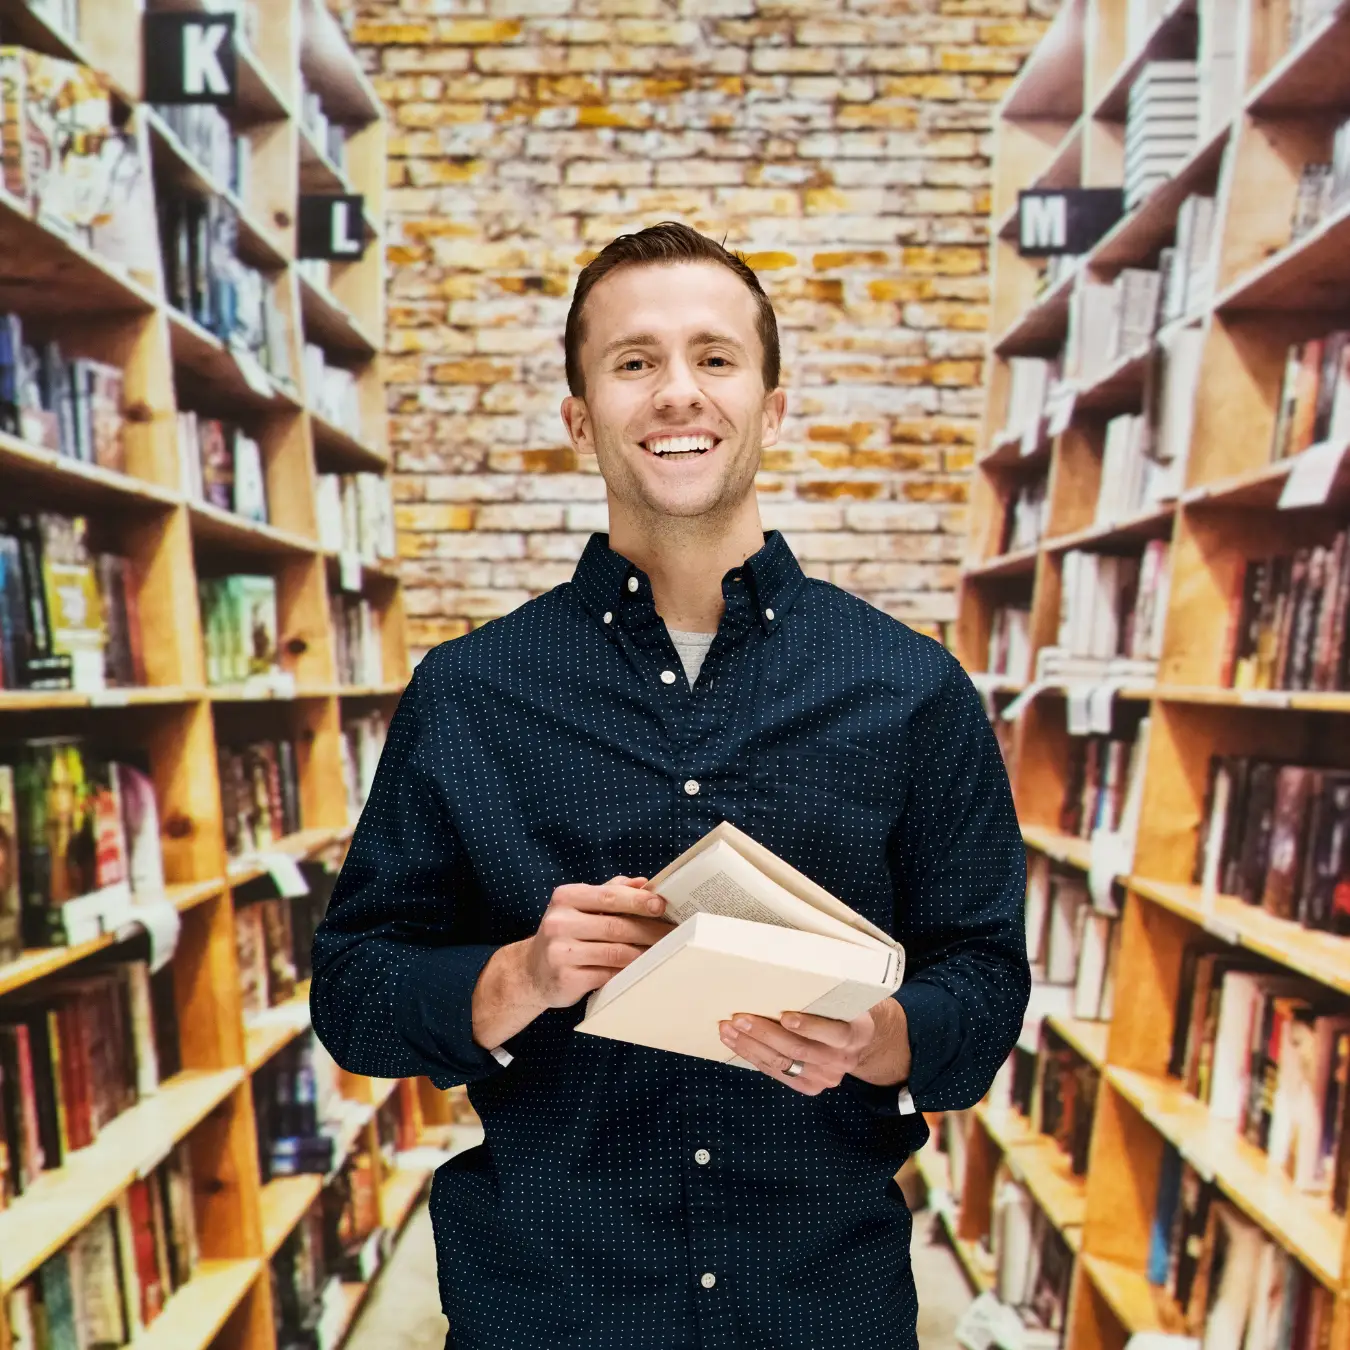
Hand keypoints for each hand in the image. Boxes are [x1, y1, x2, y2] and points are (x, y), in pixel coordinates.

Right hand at [521, 875, 673, 1008]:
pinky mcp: (566, 979)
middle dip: (650, 930)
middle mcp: (559, 922)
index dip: (638, 901)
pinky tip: (645, 969)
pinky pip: (608, 975)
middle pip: (616, 926)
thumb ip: (611, 891)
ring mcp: (560, 952)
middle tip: (674, 932)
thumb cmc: (565, 933)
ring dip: (645, 952)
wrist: (532, 972)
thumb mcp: (580, 906)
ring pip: (616, 952)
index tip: (662, 905)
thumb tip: (644, 882)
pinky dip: (630, 972)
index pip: (609, 896)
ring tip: (666, 950)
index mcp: (565, 897)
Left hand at [717, 997, 909, 1096]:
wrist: (862, 1042)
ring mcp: (825, 1076)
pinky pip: (777, 1073)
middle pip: (800, 1050)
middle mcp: (842, 1059)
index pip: (834, 1033)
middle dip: (766, 1033)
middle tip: (740, 1017)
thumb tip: (801, 958)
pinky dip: (753, 1056)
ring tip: (728, 1029)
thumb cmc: (846, 1010)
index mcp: (856, 1034)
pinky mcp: (810, 1086)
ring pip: (783, 1063)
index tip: (785, 1015)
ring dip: (751, 1045)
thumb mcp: (848, 999)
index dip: (809, 1026)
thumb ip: (830, 989)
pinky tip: (735, 1042)